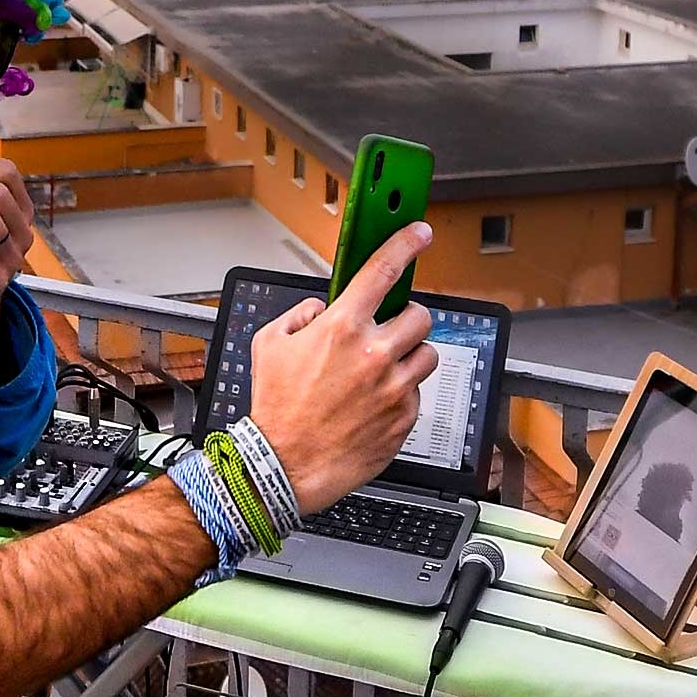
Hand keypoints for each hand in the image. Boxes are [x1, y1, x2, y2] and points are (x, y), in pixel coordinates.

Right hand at [245, 223, 438, 512]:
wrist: (287, 463)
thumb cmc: (276, 407)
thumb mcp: (269, 345)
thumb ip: (299, 316)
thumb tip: (320, 310)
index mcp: (341, 328)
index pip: (383, 272)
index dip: (405, 245)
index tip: (419, 233)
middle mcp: (375, 353)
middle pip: (421, 315)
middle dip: (406, 319)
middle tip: (388, 331)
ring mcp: (395, 386)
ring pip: (428, 353)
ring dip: (409, 356)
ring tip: (383, 370)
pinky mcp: (406, 415)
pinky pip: (417, 391)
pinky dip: (400, 391)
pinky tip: (373, 402)